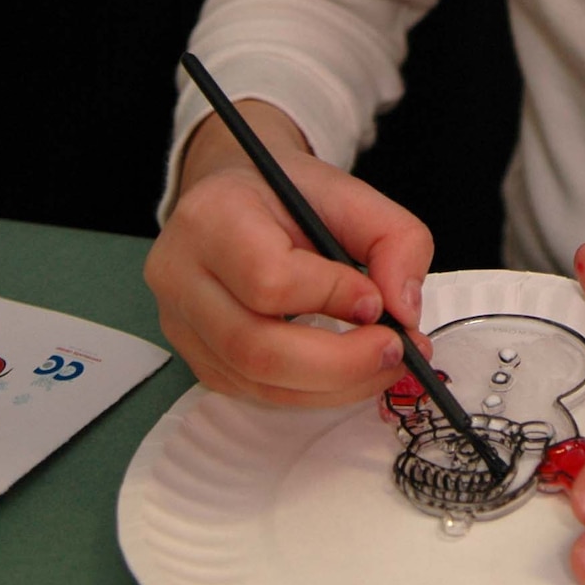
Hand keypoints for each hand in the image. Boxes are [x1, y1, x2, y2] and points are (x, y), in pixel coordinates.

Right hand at [145, 100, 433, 406]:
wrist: (239, 197)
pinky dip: (311, 390)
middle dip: (340, 362)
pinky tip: (347, 369)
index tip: (376, 301)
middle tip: (397, 351)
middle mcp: (180, 274)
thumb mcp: (352, 193)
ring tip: (383, 362)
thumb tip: (404, 311)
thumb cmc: (291, 195)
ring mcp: (180, 323)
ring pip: (256, 380)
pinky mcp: (195, 357)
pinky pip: (255, 391)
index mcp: (212, 216)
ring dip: (333, 385)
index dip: (330, 297)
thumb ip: (395, 240)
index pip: (269, 278)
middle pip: (256, 346)